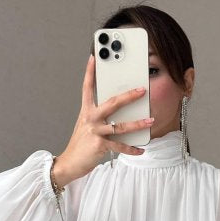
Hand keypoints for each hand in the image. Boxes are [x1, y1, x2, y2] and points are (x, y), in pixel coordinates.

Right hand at [51, 53, 153, 186]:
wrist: (70, 163)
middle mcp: (90, 118)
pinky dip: (131, 149)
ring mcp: (95, 131)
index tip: (94, 57)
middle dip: (129, 95)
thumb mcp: (87, 126)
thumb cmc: (81, 144)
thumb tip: (120, 112)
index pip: (87, 87)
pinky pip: (120, 146)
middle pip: (112, 103)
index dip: (90, 72)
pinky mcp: (99, 145)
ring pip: (120, 126)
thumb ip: (100, 117)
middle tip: (142, 90)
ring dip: (138, 124)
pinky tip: (140, 149)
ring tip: (150, 121)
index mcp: (86, 111)